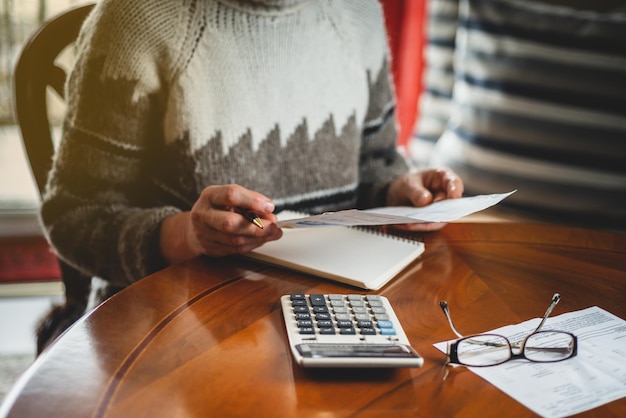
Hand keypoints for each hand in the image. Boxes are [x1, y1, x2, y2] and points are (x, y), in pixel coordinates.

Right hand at [161, 184, 281, 262]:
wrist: (194, 228)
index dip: (253, 201)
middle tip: (274, 226)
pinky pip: (235, 249)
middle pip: (230, 223)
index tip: (270, 206)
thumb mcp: (231, 199)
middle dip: (257, 226)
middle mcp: (203, 214)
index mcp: (209, 196)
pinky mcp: (209, 248)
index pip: (231, 195)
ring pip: (235, 240)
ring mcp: (204, 234)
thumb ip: (250, 203)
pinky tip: (261, 239)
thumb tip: (270, 215)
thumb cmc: (218, 209)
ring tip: (273, 233)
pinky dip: (252, 244)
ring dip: (258, 238)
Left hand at [386, 168, 463, 231]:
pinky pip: (429, 225)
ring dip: (425, 222)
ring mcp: (442, 209)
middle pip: (449, 204)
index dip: (455, 190)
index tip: (453, 196)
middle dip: (438, 210)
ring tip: (409, 223)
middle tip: (425, 214)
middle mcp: (446, 195)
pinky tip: (405, 225)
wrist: (400, 194)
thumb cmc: (408, 184)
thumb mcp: (408, 184)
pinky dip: (417, 226)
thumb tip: (426, 201)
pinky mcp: (435, 220)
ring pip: (440, 219)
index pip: (454, 182)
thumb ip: (416, 191)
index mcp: (443, 177)